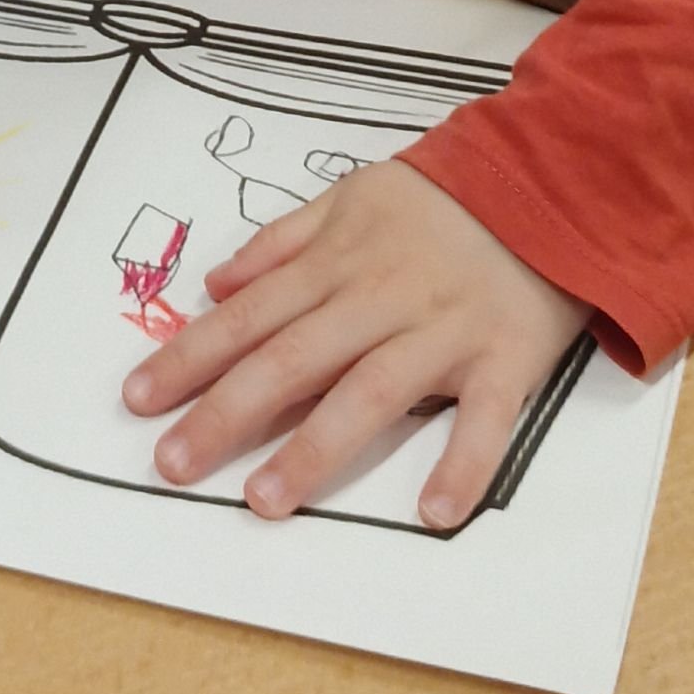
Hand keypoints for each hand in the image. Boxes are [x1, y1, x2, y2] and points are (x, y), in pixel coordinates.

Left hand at [121, 158, 590, 530]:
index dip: (190, 356)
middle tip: (172, 463)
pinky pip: (484, 419)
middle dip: (226, 412)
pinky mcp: (505, 359)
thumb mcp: (353, 195)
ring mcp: (444, 331)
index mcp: (340, 262)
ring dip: (316, 448)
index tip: (138, 399)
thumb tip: (215, 283)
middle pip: (293, 358)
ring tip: (265, 501)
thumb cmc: (446, 200)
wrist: (554, 182)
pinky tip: (432, 511)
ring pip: (371, 392)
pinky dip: (463, 464)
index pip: (250, 315)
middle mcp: (381, 298)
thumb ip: (282, 240)